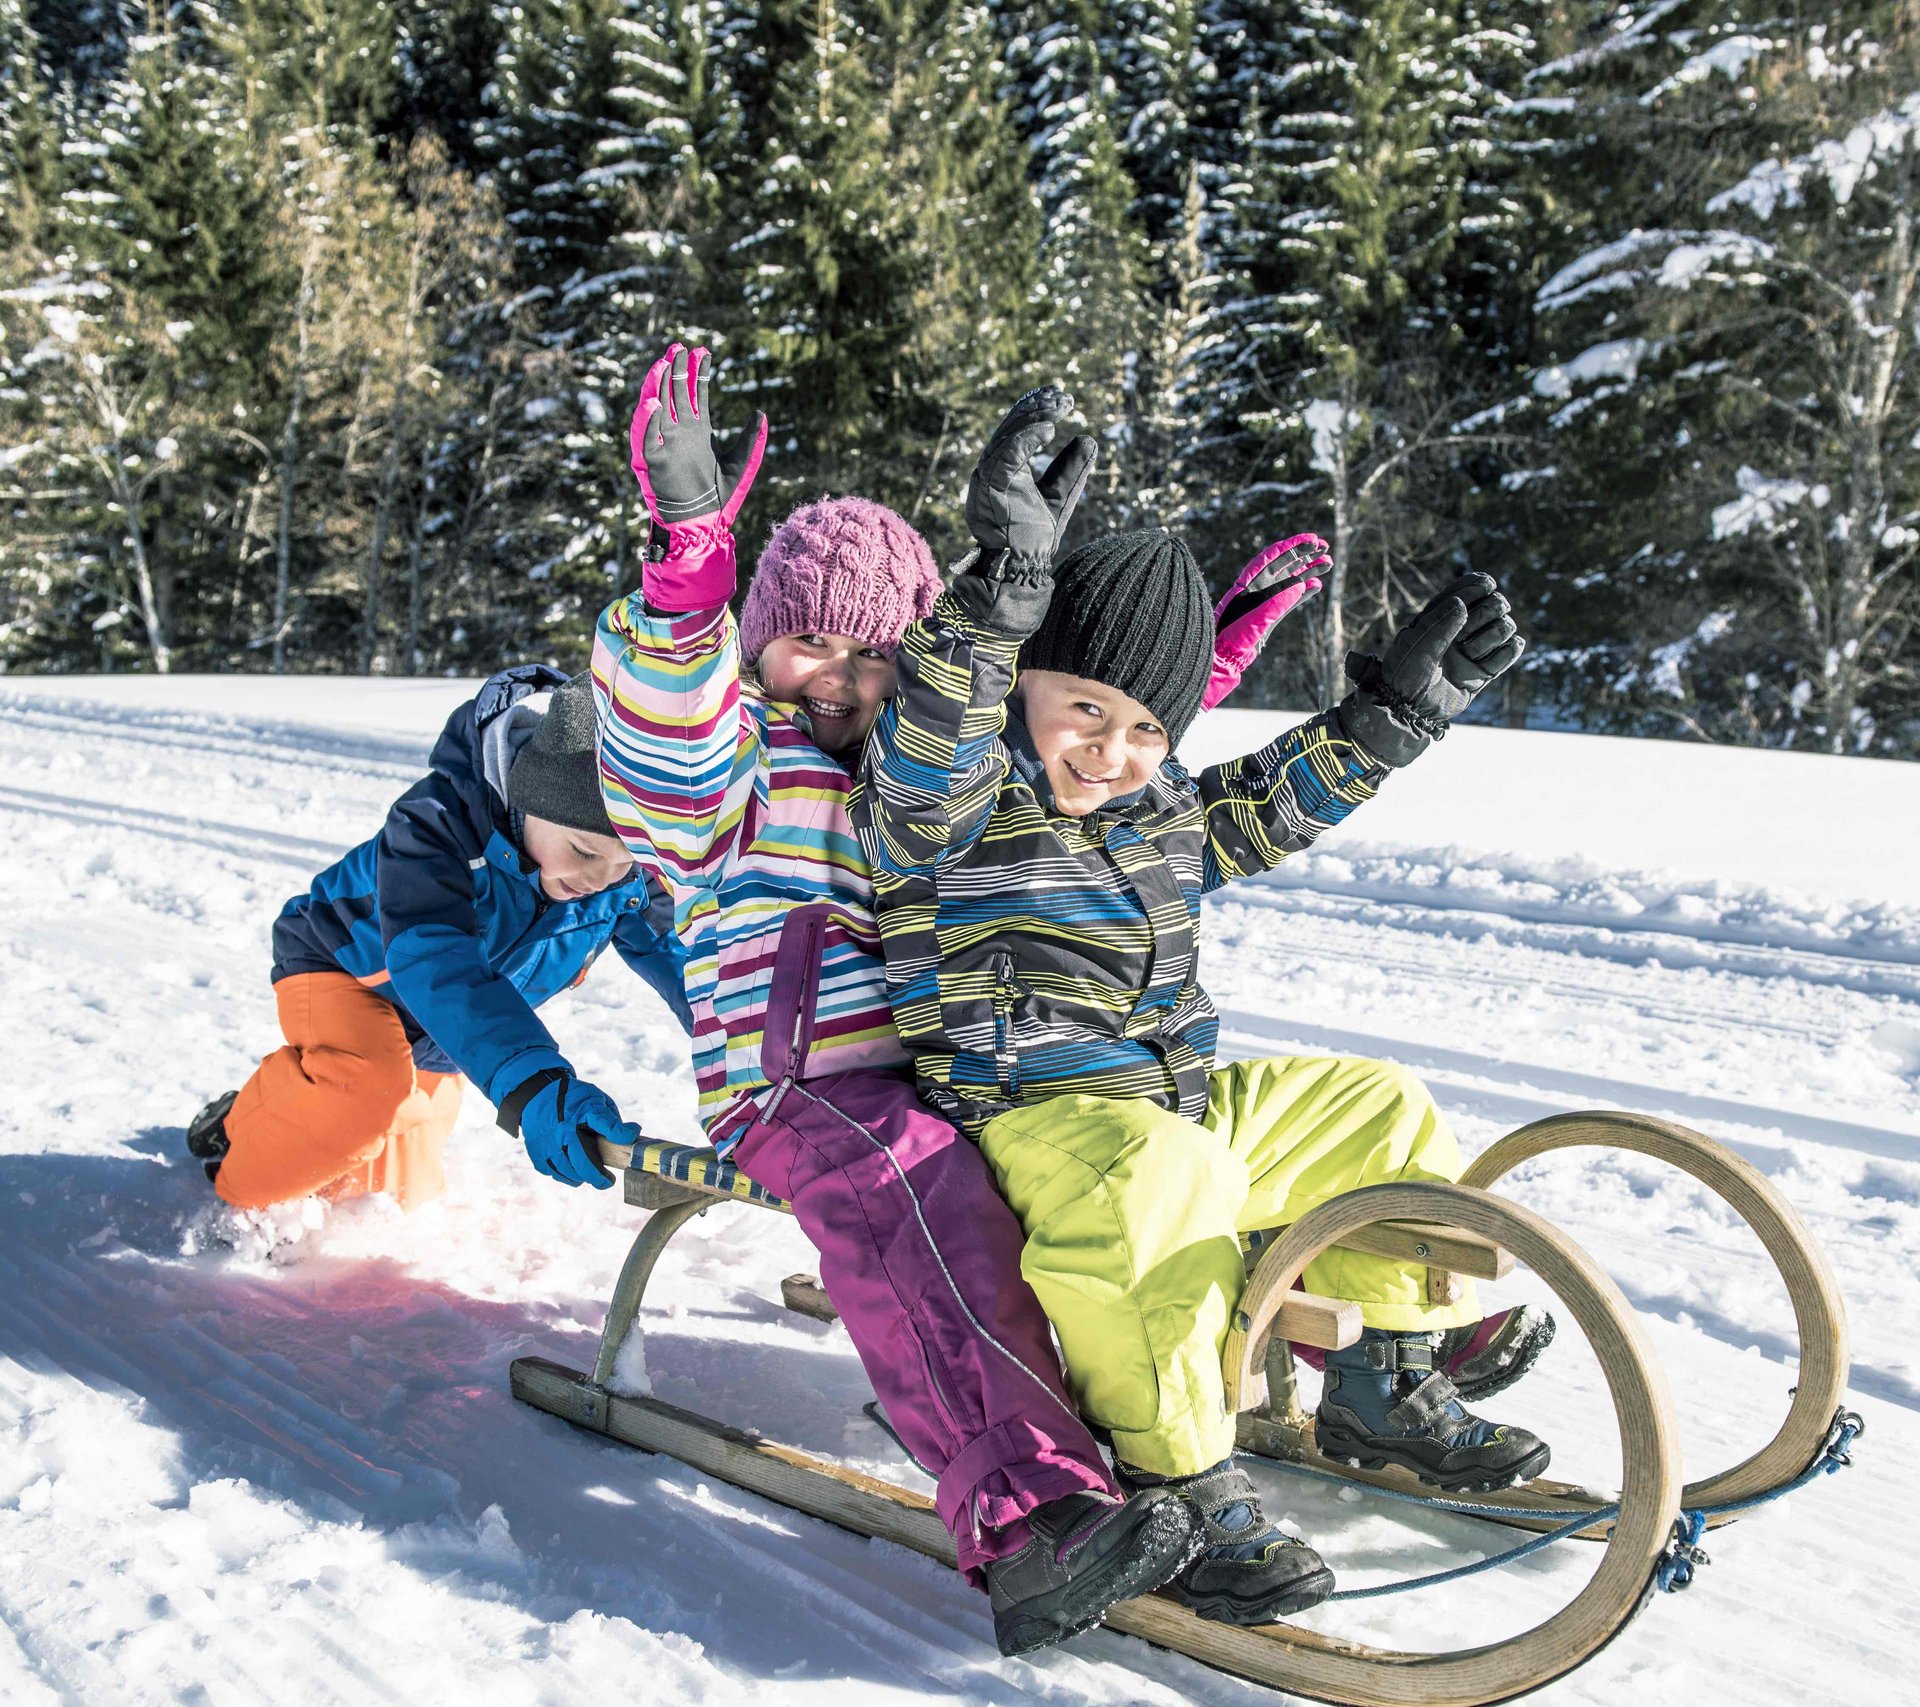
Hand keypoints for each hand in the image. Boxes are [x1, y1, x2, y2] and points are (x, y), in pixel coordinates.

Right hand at [518, 1074, 627, 1189]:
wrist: (538, 1095)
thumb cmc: (572, 1099)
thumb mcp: (595, 1100)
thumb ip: (610, 1119)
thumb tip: (631, 1135)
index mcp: (581, 1112)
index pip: (606, 1123)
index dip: (621, 1134)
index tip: (631, 1141)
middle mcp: (563, 1130)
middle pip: (583, 1163)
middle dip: (598, 1177)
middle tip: (608, 1181)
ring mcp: (548, 1143)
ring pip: (568, 1172)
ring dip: (582, 1178)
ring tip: (591, 1175)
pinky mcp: (537, 1152)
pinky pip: (554, 1173)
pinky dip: (566, 1175)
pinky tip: (574, 1171)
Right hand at [630, 342, 766, 527]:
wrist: (703, 524)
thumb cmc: (719, 495)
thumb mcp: (741, 463)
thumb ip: (751, 439)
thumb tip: (760, 414)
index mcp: (697, 429)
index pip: (696, 392)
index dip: (698, 372)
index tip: (703, 351)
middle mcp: (678, 432)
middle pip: (674, 393)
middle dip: (676, 370)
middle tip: (680, 347)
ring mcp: (663, 445)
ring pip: (656, 408)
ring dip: (657, 386)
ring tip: (663, 365)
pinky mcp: (651, 463)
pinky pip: (645, 439)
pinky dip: (647, 422)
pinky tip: (654, 404)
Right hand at [963, 386, 1096, 569]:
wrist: (1023, 571)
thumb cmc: (1035, 540)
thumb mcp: (1059, 497)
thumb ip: (1069, 470)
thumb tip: (1088, 439)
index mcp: (1002, 470)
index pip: (1014, 431)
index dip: (1035, 410)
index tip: (1061, 396)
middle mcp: (989, 472)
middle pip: (1009, 429)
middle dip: (1036, 408)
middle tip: (1064, 397)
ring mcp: (985, 482)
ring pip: (1006, 439)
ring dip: (1033, 419)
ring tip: (1059, 407)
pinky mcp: (989, 493)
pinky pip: (1005, 459)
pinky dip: (1025, 442)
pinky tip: (1049, 429)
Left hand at [1201, 533, 1328, 711]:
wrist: (1224, 661)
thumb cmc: (1231, 640)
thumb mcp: (1254, 621)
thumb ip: (1276, 604)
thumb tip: (1300, 585)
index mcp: (1247, 584)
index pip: (1271, 557)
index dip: (1291, 546)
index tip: (1311, 540)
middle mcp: (1256, 590)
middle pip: (1283, 565)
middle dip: (1304, 555)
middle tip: (1325, 547)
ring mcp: (1264, 602)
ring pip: (1290, 581)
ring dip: (1309, 572)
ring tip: (1328, 564)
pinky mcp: (1270, 617)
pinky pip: (1290, 601)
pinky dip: (1304, 593)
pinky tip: (1318, 586)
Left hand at [1337, 572, 1524, 765]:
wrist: (1409, 711)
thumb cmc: (1405, 675)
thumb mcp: (1416, 646)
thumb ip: (1439, 624)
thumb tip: (1461, 604)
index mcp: (1440, 616)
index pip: (1470, 588)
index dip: (1481, 584)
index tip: (1487, 585)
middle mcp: (1459, 631)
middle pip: (1494, 604)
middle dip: (1488, 611)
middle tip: (1468, 631)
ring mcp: (1473, 651)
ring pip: (1505, 627)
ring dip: (1493, 635)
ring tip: (1471, 652)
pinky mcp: (1483, 672)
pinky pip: (1510, 652)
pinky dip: (1508, 651)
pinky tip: (1492, 656)